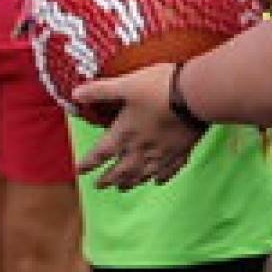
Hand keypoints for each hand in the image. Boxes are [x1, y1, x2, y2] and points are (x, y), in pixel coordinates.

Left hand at [73, 64, 201, 190]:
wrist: (196, 96)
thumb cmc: (158, 87)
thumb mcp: (125, 84)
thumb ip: (100, 90)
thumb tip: (75, 93)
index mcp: (125, 133)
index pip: (101, 153)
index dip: (88, 163)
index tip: (80, 171)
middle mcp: (142, 149)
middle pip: (121, 169)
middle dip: (108, 178)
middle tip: (99, 186)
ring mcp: (163, 153)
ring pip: (143, 174)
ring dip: (131, 182)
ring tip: (123, 188)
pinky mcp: (182, 152)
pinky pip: (169, 170)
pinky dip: (161, 178)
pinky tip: (158, 181)